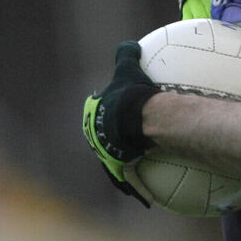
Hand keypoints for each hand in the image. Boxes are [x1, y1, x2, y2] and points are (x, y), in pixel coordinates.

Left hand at [82, 41, 158, 181]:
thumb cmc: (129, 96)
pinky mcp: (116, 168)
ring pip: (114, 161)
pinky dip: (136, 186)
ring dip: (121, 166)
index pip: (96, 113)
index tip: (115, 112)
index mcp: (94, 115)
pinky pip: (128, 177)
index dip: (104, 112)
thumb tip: (131, 43)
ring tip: (134, 170)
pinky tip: (146, 196)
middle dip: (110, 141)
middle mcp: (95, 137)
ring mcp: (105, 154)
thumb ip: (127, 54)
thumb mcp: (127, 69)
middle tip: (125, 140)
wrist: (132, 120)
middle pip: (103, 138)